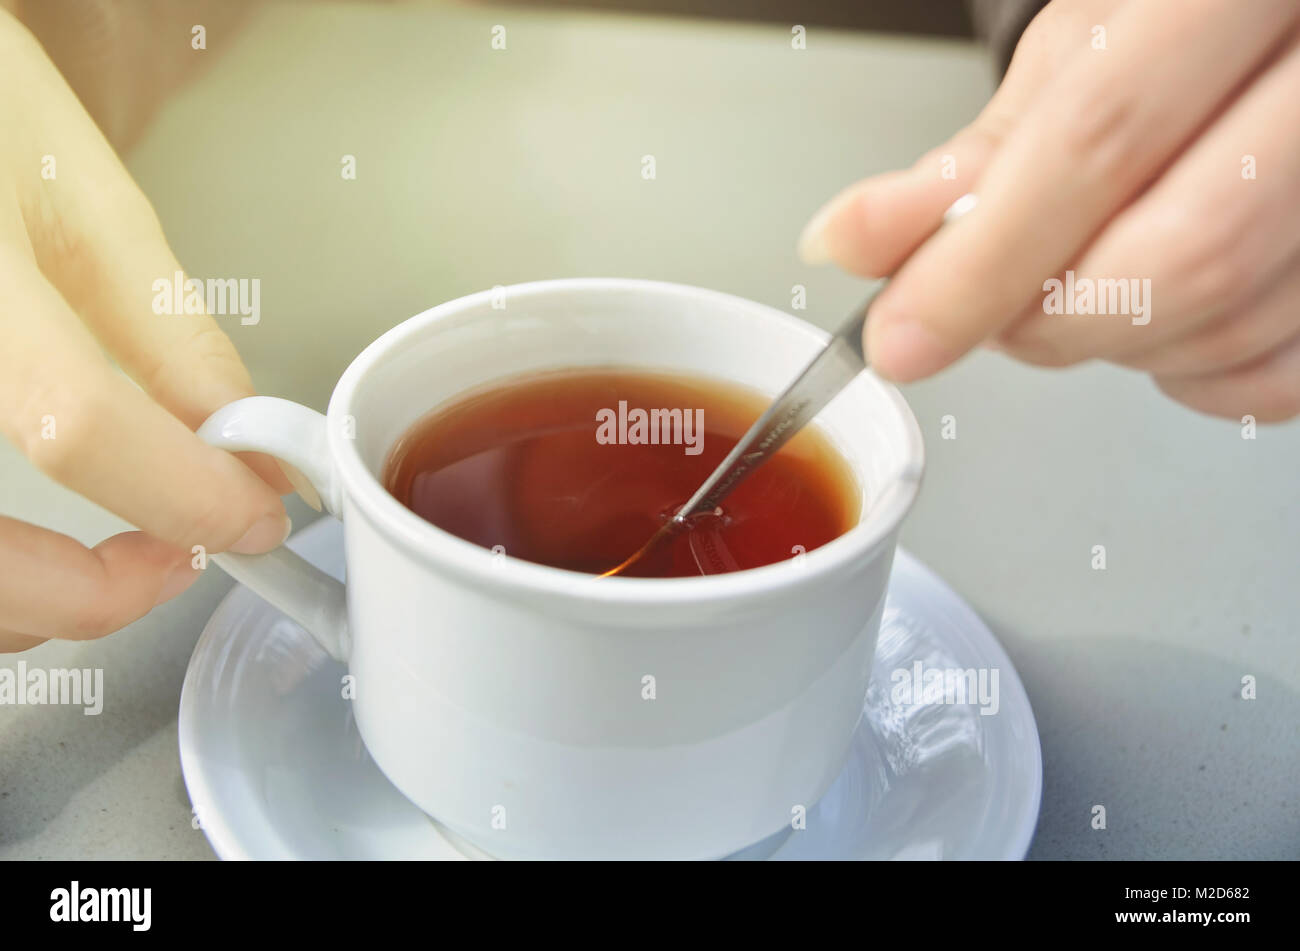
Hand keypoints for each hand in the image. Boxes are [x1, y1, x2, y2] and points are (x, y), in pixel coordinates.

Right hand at [0, 12, 290, 652]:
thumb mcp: (76, 194)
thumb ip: (164, 326)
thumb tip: (243, 432)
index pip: (76, 423)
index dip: (186, 493)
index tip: (258, 513)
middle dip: (86, 594)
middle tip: (178, 561)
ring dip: (28, 602)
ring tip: (111, 566)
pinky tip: (31, 554)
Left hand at [798, 0, 1299, 420]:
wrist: (1277, 19)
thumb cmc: (1192, 11)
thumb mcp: (1084, 47)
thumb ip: (978, 158)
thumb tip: (858, 243)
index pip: (1097, 148)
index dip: (979, 262)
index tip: (898, 333)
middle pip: (1181, 258)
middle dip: (1044, 319)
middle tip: (980, 312)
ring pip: (1231, 321)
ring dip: (1111, 345)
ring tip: (1067, 289)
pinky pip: (1281, 372)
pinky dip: (1191, 375)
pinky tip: (1154, 324)